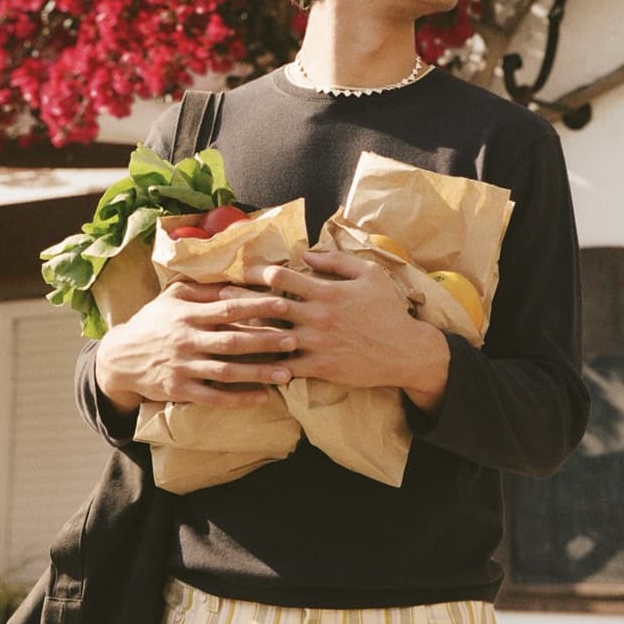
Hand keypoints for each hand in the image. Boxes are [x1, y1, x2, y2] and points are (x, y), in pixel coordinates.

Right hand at [95, 278, 298, 413]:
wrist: (118, 358)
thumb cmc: (153, 322)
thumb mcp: (172, 297)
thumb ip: (203, 290)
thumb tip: (237, 279)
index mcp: (187, 314)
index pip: (228, 307)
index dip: (257, 306)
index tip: (284, 304)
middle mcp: (185, 340)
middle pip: (232, 341)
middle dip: (265, 340)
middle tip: (294, 339)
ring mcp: (182, 367)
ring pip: (226, 371)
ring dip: (258, 372)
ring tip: (287, 373)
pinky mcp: (179, 391)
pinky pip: (213, 397)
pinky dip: (238, 399)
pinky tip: (261, 397)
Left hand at [220, 249, 450, 412]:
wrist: (405, 350)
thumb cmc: (388, 309)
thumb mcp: (369, 274)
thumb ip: (337, 262)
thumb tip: (308, 255)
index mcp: (327, 291)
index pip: (283, 278)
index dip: (260, 273)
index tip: (242, 271)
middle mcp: (318, 316)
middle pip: (269, 306)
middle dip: (241, 300)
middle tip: (217, 297)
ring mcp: (318, 343)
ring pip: (272, 338)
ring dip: (246, 334)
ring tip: (223, 330)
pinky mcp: (321, 367)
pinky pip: (287, 367)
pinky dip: (267, 365)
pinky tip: (249, 365)